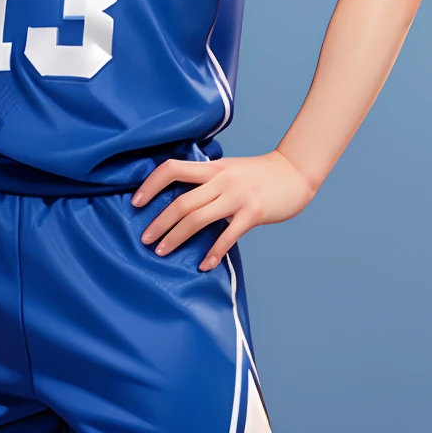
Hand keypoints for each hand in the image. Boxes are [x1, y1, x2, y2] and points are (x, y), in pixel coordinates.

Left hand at [132, 150, 317, 270]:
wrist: (295, 172)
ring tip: (162, 251)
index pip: (172, 169)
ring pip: (197, 218)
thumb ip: (207, 178)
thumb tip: (179, 196)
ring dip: (176, 237)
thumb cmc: (259, 174)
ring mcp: (237, 196)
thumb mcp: (228, 168)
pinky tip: (203, 264)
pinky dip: (213, 252)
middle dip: (159, 222)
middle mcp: (221, 180)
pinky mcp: (253, 213)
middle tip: (144, 239)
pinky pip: (227, 235)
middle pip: (181, 201)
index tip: (136, 202)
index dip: (150, 184)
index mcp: (212, 168)